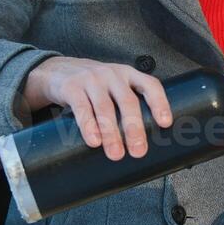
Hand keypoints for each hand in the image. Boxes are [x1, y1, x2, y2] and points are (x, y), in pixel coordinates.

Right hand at [24, 57, 171, 160]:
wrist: (58, 71)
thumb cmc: (95, 86)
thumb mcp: (114, 87)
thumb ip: (127, 105)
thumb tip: (143, 142)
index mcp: (129, 74)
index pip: (150, 85)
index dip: (160, 103)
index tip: (165, 123)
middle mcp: (113, 74)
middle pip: (128, 101)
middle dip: (134, 128)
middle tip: (138, 151)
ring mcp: (92, 79)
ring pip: (105, 107)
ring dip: (111, 133)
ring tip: (116, 153)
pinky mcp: (72, 87)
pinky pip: (82, 108)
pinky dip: (88, 126)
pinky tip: (94, 141)